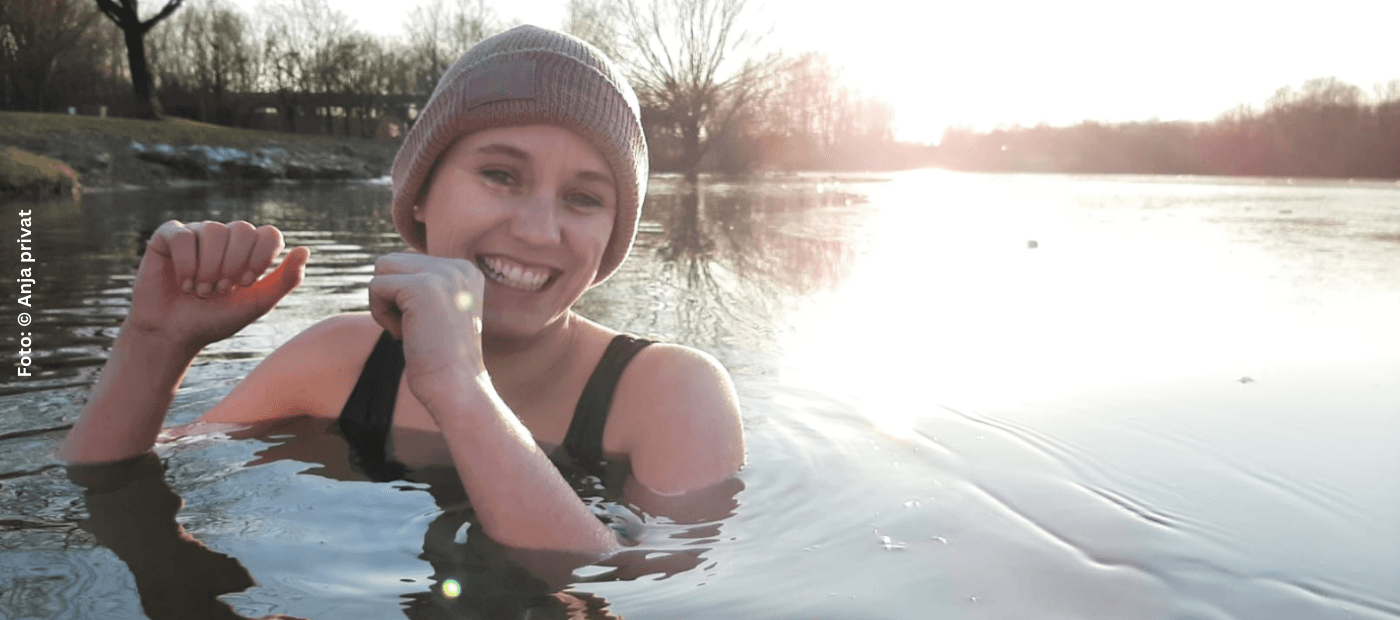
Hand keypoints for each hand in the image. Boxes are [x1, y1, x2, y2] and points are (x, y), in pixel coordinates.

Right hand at [127, 220, 309, 351]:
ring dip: (209, 268)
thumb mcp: (258, 304)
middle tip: (222, 290)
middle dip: (234, 264)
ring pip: (213, 230)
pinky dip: (186, 263)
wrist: (175, 334)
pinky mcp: (168, 237)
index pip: (269, 234)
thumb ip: (285, 280)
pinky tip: (184, 283)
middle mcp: (225, 237)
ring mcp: (197, 234)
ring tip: (202, 291)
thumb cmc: (217, 318)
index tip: (246, 283)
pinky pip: (183, 235)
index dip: (260, 257)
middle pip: (243, 229)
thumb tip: (305, 250)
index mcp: (250, 250)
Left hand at [368, 253, 488, 411]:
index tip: (426, 324)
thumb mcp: (437, 310)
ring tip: (409, 328)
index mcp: (465, 270)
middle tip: (414, 327)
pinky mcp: (423, 286)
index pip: (409, 262)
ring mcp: (444, 274)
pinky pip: (376, 286)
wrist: (455, 386)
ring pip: (382, 268)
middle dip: (391, 295)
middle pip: (393, 261)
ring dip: (384, 302)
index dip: (403, 296)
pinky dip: (380, 314)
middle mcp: (459, 267)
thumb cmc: (440, 358)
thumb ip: (419, 283)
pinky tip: (403, 334)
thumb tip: (383, 264)